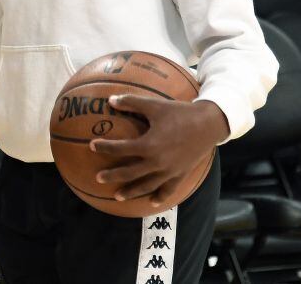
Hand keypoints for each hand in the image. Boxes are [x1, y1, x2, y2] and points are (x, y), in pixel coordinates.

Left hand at [90, 96, 228, 207]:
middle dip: (113, 176)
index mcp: (149, 145)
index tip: (92, 146)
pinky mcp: (181, 174)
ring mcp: (170, 171)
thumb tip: (110, 99)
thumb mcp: (154, 105)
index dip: (105, 148)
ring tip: (117, 196)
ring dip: (131, 191)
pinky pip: (168, 189)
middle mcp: (158, 162)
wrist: (208, 124)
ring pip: (147, 186)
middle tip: (98, 178)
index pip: (121, 149)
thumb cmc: (179, 112)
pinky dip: (159, 197)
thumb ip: (131, 102)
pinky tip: (151, 202)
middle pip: (130, 173)